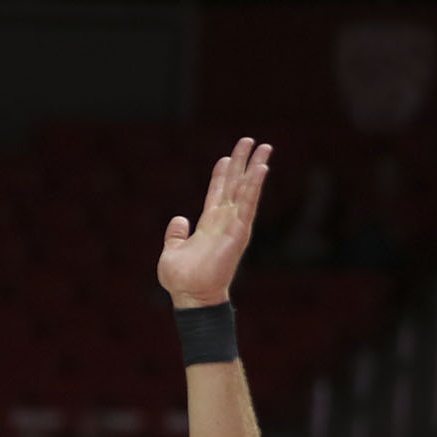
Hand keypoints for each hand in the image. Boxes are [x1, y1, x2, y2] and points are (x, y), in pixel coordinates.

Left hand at [158, 137, 271, 309]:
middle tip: (251, 140)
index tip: (226, 157)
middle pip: (235, 185)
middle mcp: (224, 221)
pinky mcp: (239, 231)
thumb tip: (179, 220)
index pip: (217, 193)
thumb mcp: (172, 251)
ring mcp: (233, 225)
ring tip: (264, 147)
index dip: (221, 174)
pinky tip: (261, 168)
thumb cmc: (181, 279)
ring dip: (255, 168)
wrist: (190, 296)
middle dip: (242, 162)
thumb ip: (176, 234)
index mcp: (208, 224)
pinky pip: (248, 204)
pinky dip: (255, 186)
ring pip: (246, 189)